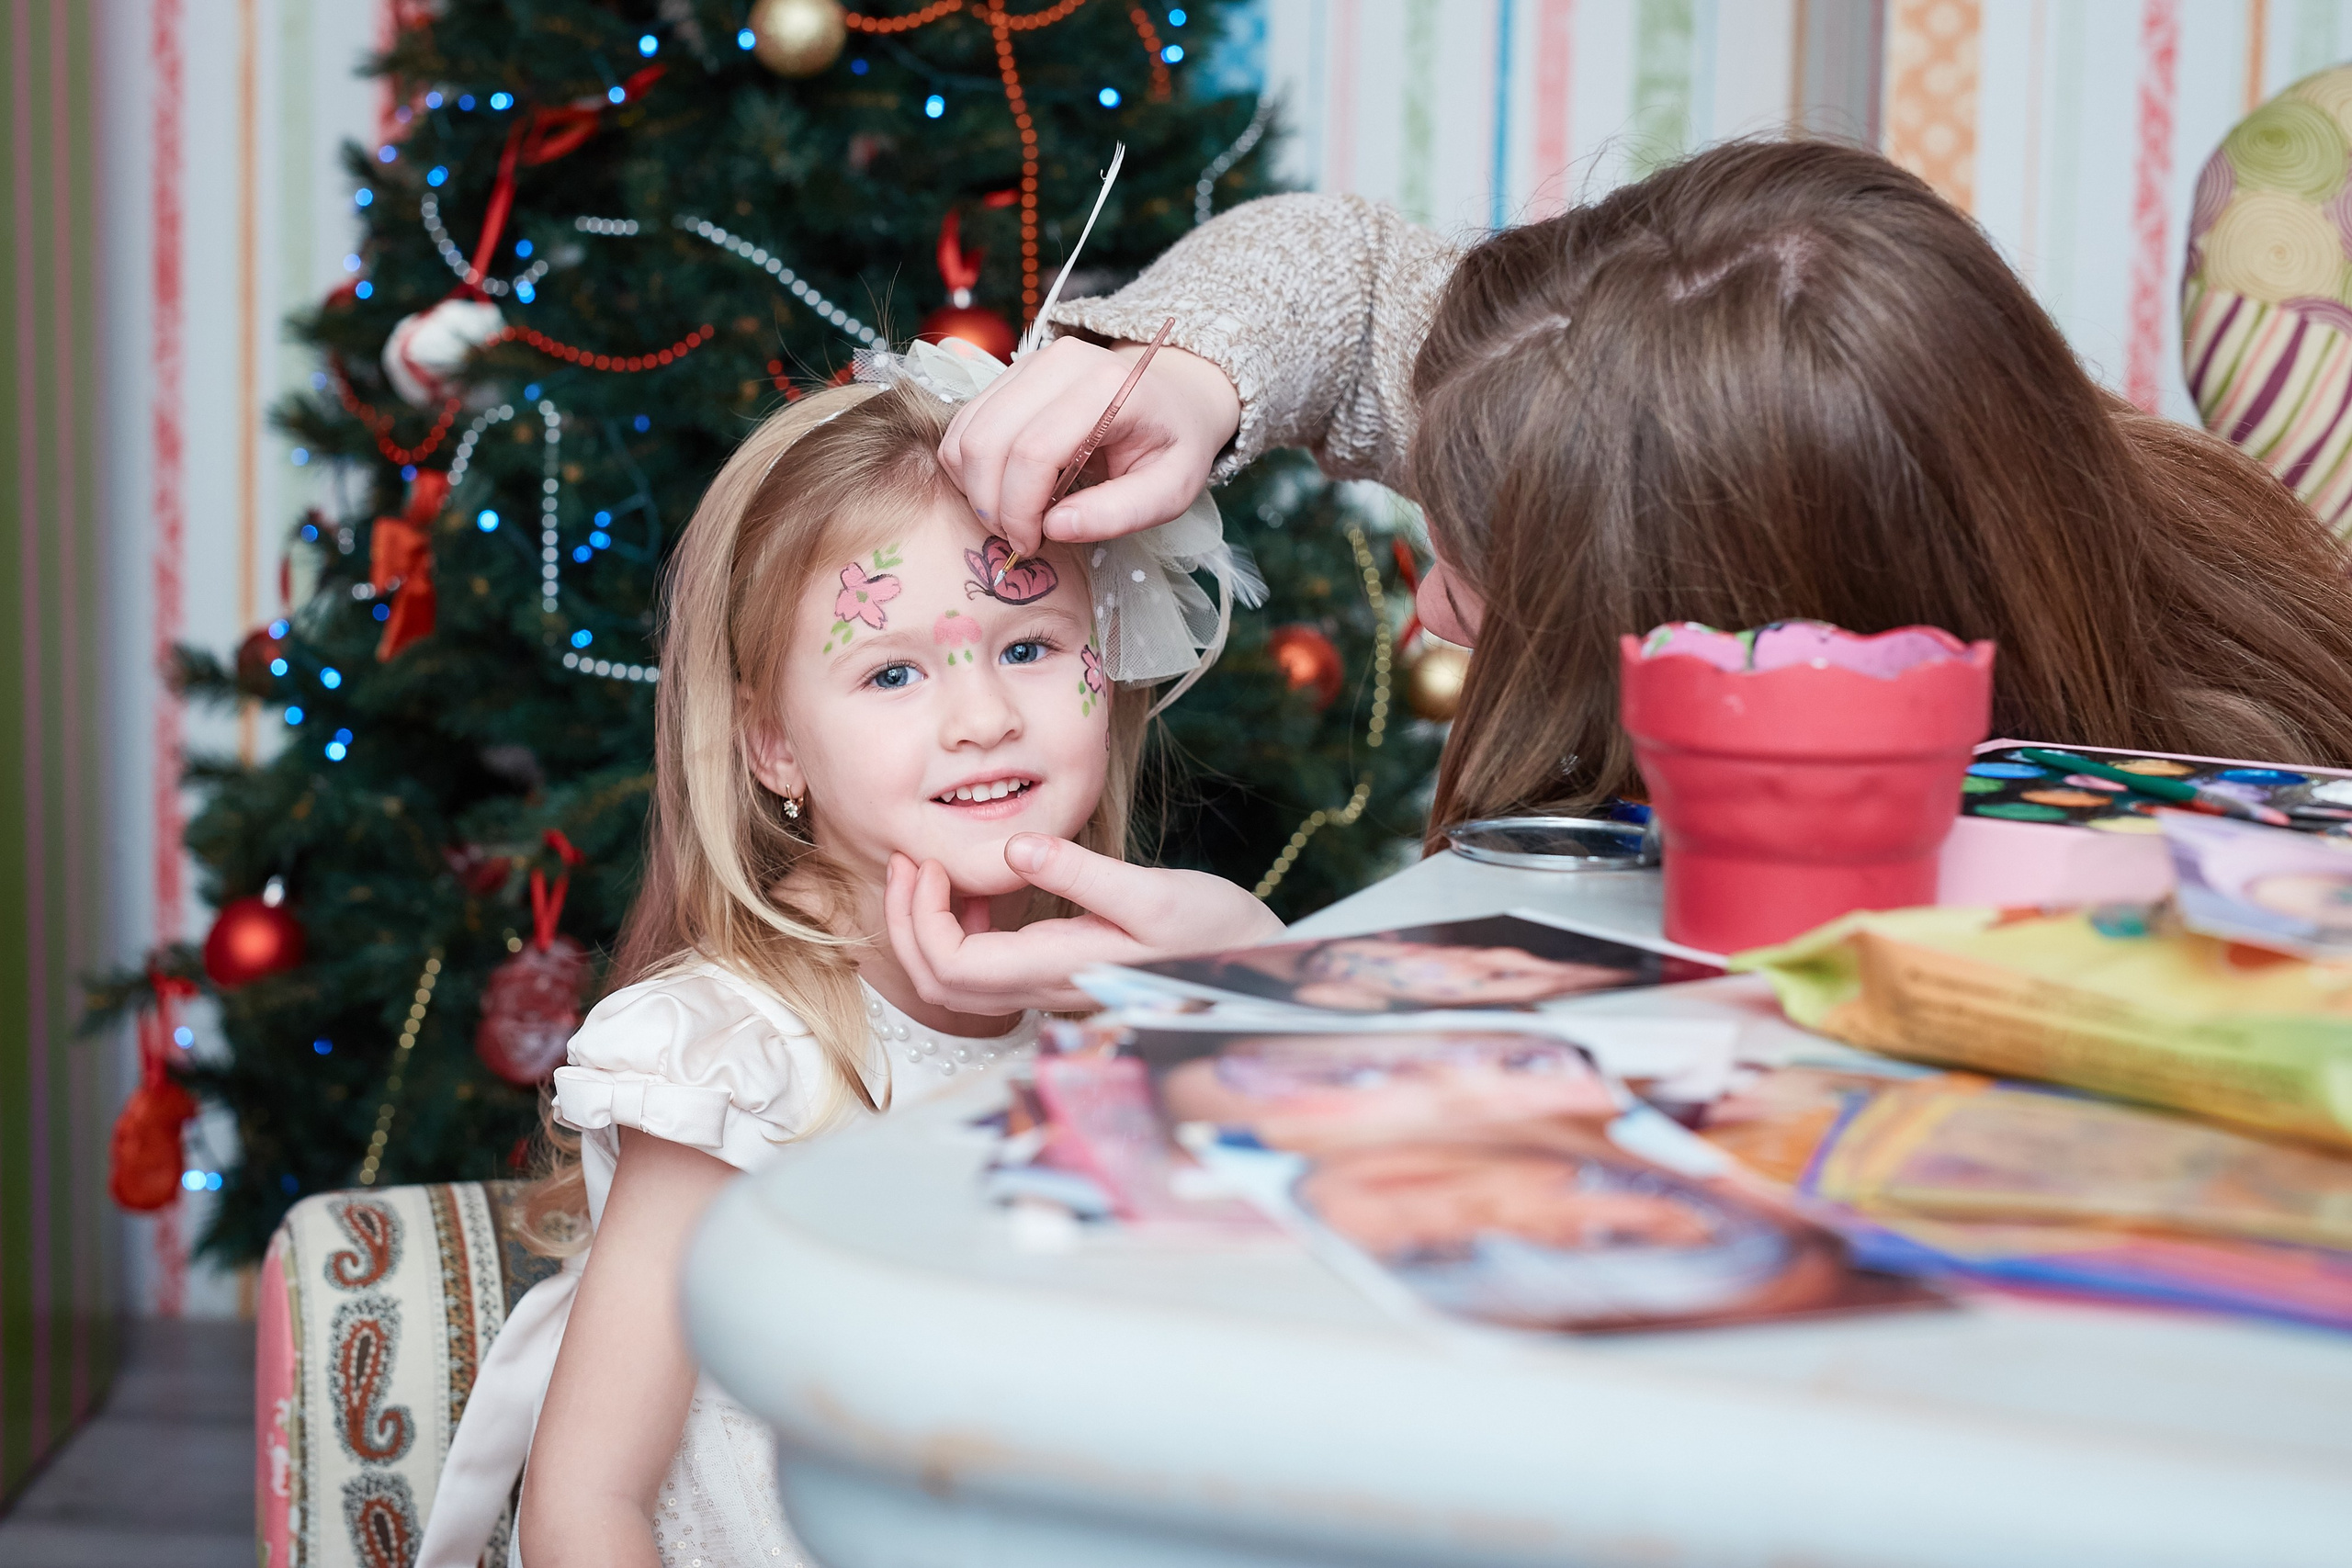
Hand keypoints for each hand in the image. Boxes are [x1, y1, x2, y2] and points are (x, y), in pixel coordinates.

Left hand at [885, 835, 1283, 1014]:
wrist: (1261, 968)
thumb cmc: (1217, 934)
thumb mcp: (1155, 893)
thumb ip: (1082, 874)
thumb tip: (1014, 849)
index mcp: (1059, 969)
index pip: (952, 967)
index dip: (919, 920)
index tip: (926, 862)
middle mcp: (1046, 989)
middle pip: (940, 984)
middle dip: (906, 924)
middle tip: (907, 861)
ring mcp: (1051, 988)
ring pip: (958, 983)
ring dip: (929, 929)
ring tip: (932, 870)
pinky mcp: (1061, 975)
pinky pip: (988, 968)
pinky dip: (965, 930)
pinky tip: (983, 889)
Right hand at [938, 335, 1241, 557]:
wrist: (1176, 395)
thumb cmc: (1174, 445)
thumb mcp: (1171, 490)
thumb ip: (1120, 513)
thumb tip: (1053, 528)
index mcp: (1107, 388)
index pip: (1033, 452)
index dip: (1019, 510)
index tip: (1031, 545)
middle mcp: (1061, 362)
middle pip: (988, 441)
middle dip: (991, 504)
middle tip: (1019, 537)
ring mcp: (1031, 362)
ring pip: (966, 433)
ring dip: (975, 488)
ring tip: (1013, 515)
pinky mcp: (1011, 374)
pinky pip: (964, 425)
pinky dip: (971, 468)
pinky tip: (1004, 489)